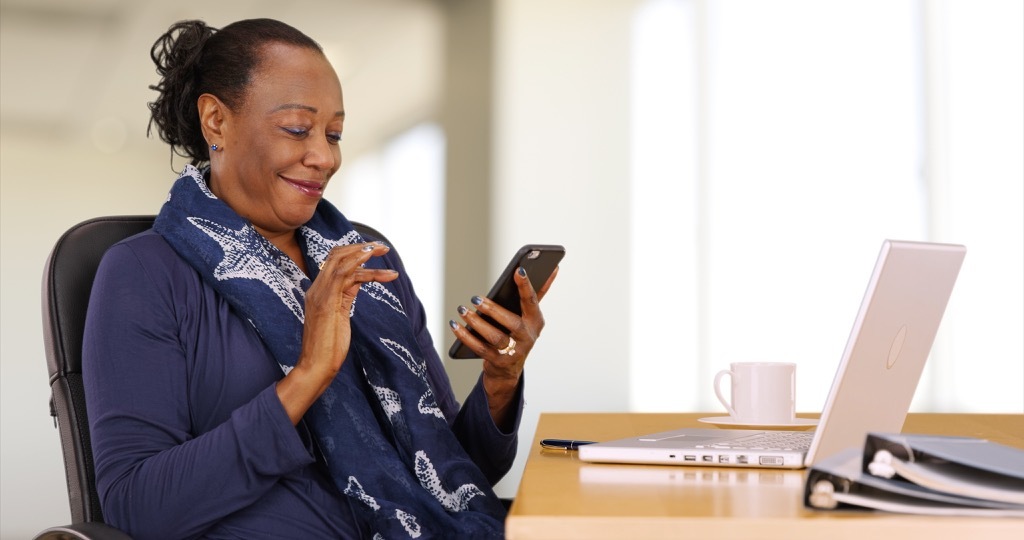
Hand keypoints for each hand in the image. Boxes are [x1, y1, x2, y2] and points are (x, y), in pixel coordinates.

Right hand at [276, 242, 398, 423]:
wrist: (315, 366)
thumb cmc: (328, 347)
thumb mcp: (339, 315)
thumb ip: (345, 296)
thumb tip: (358, 281)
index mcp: (318, 291)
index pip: (333, 261)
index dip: (353, 251)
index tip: (372, 250)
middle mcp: (316, 288)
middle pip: (336, 254)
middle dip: (361, 247)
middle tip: (382, 247)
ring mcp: (320, 294)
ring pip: (342, 261)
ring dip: (365, 253)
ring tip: (383, 251)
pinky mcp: (328, 302)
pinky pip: (346, 275)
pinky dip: (364, 268)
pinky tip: (380, 269)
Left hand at [449, 266, 558, 426]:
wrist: (509, 369)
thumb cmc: (519, 333)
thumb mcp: (530, 315)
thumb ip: (540, 291)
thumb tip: (553, 268)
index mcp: (536, 321)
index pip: (531, 301)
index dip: (526, 286)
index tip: (519, 270)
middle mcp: (527, 337)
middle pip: (512, 323)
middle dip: (493, 309)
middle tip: (475, 298)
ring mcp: (513, 351)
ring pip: (495, 337)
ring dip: (477, 323)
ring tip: (463, 310)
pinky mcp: (498, 362)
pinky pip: (480, 348)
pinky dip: (466, 336)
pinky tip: (455, 325)